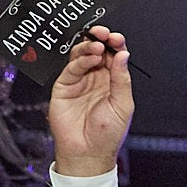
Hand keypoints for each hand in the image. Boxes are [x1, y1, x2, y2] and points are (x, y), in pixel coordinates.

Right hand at [49, 25, 133, 177]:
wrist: (87, 152)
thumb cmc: (106, 135)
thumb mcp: (122, 105)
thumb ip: (121, 79)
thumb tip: (123, 55)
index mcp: (113, 82)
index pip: (114, 57)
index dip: (115, 44)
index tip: (116, 37)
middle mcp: (96, 79)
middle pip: (98, 52)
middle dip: (100, 39)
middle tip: (102, 33)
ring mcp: (80, 81)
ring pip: (83, 56)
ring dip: (89, 47)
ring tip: (96, 45)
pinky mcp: (64, 86)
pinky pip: (71, 68)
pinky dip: (80, 60)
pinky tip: (89, 57)